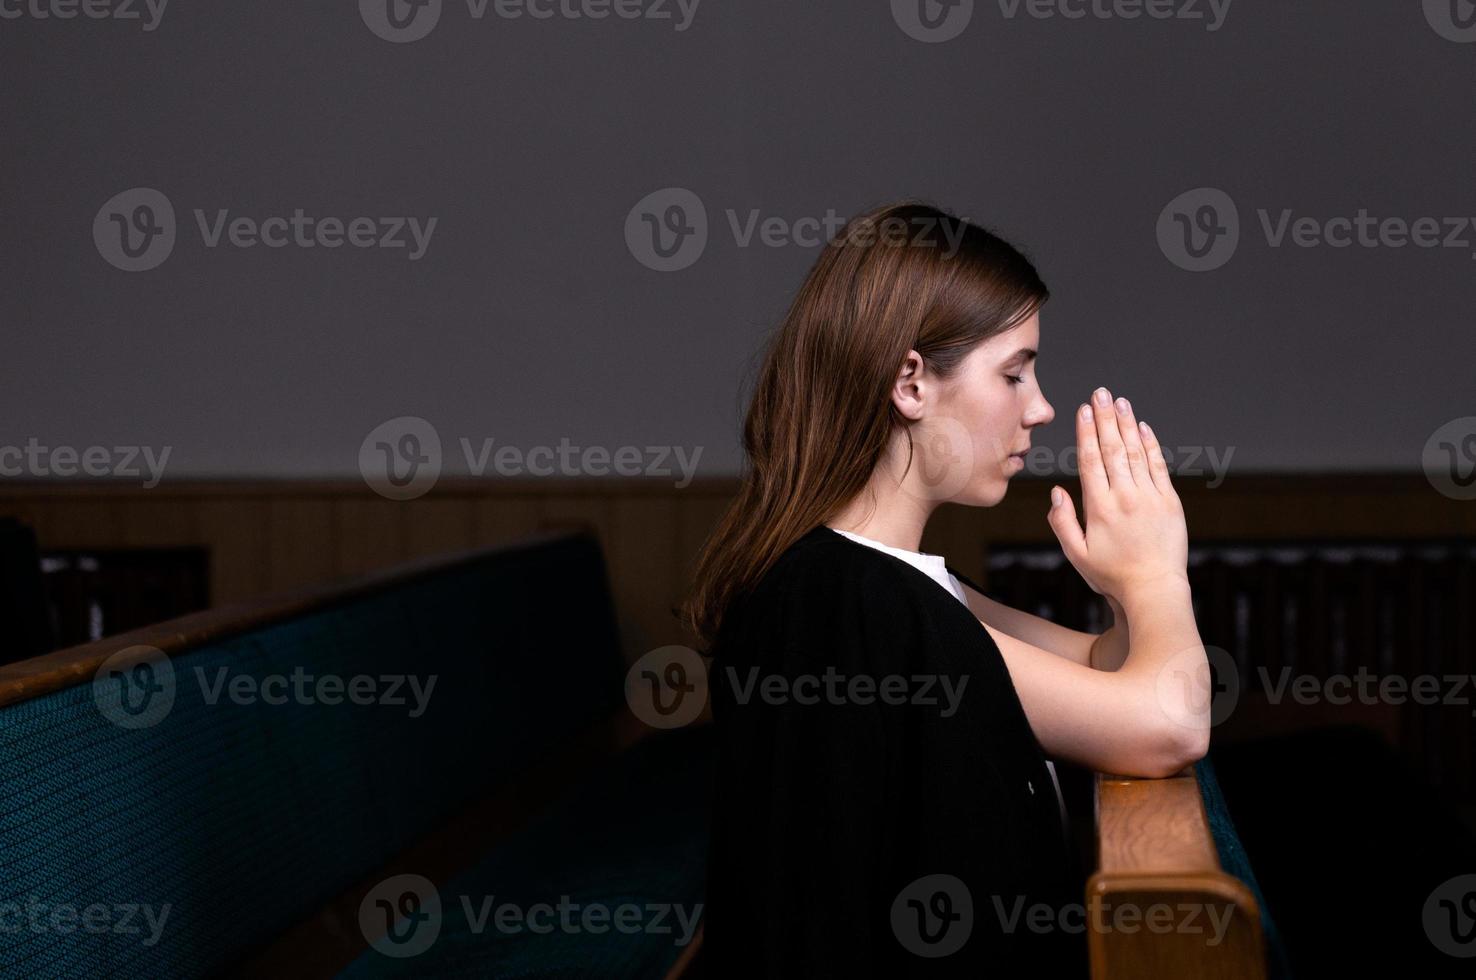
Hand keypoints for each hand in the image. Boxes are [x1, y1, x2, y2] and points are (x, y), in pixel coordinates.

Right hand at [1046, 387, 1188, 603]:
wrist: (1154, 590)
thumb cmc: (1112, 576)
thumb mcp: (1075, 554)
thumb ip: (1061, 522)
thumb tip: (1057, 492)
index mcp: (1099, 508)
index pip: (1090, 461)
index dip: (1086, 432)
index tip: (1084, 410)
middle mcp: (1125, 497)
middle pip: (1113, 449)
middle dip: (1106, 418)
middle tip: (1102, 393)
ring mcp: (1150, 497)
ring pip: (1137, 452)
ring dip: (1127, 424)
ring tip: (1120, 402)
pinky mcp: (1170, 502)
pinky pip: (1159, 466)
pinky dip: (1151, 444)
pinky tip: (1143, 428)